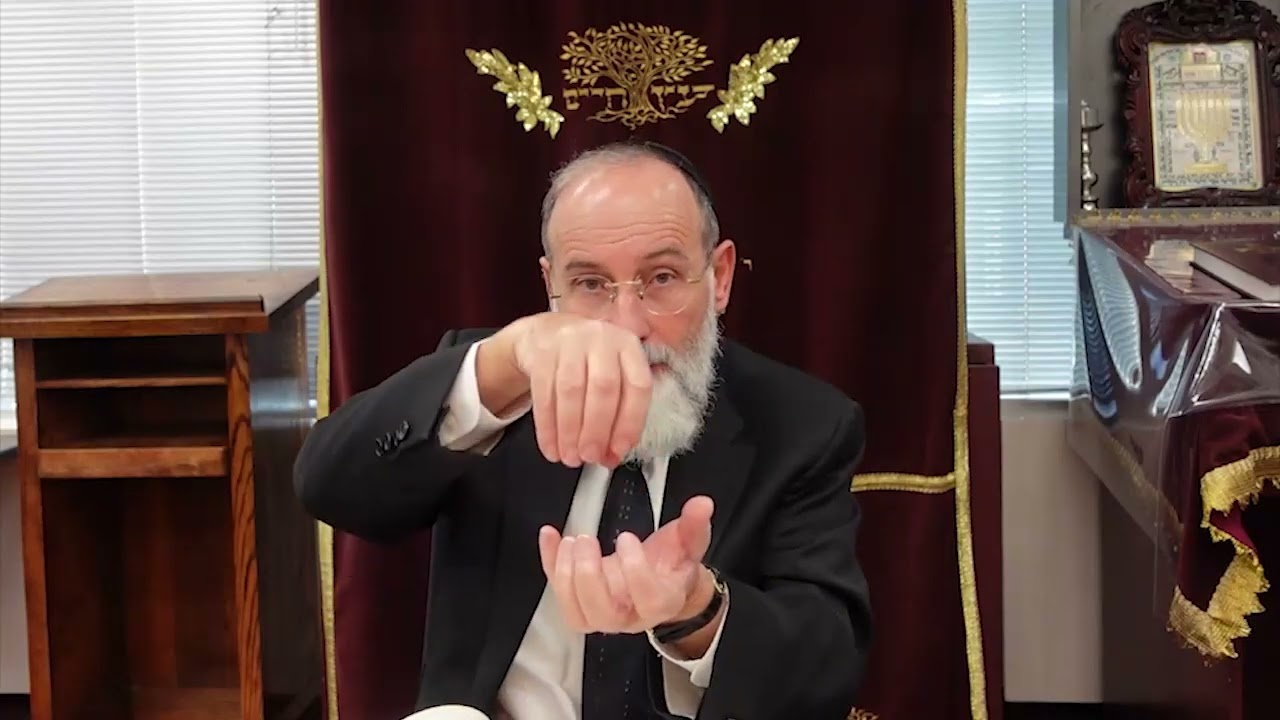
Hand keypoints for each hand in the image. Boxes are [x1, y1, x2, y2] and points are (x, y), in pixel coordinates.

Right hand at [502, 312, 651, 467]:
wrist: (549, 334)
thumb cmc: (588, 362)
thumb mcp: (612, 375)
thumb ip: (617, 415)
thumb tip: (611, 455)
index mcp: (628, 347)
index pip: (637, 386)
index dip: (630, 422)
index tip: (619, 450)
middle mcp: (602, 339)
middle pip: (603, 387)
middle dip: (596, 430)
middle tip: (590, 456)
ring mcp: (570, 342)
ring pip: (571, 391)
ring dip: (569, 431)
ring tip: (570, 456)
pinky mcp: (542, 351)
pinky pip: (543, 393)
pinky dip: (547, 426)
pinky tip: (551, 446)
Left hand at [538, 496, 713, 634]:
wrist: (661, 585)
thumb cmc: (672, 567)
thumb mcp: (688, 543)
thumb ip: (694, 524)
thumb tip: (701, 505)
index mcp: (661, 601)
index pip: (647, 597)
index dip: (634, 569)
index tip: (627, 538)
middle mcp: (630, 615)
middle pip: (604, 611)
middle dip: (589, 575)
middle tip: (586, 540)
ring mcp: (603, 617)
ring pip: (576, 613)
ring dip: (565, 575)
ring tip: (570, 541)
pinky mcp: (581, 608)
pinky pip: (559, 595)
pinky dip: (549, 565)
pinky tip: (550, 536)